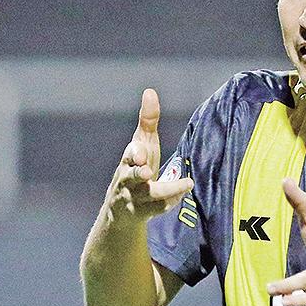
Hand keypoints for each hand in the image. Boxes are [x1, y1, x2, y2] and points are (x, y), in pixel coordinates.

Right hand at [107, 88, 192, 221]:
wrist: (120, 210)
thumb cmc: (136, 167)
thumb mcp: (141, 145)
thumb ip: (147, 121)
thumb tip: (150, 92)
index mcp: (129, 161)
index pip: (130, 154)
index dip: (135, 153)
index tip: (141, 152)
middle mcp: (129, 179)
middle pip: (131, 176)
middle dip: (138, 172)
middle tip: (147, 169)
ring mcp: (136, 198)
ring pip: (150, 195)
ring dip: (166, 190)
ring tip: (186, 184)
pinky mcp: (146, 213)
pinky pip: (160, 209)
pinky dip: (172, 201)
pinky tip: (186, 191)